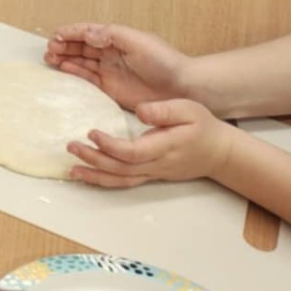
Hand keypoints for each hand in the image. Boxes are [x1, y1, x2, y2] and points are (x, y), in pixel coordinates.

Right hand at [45, 22, 193, 110]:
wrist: (183, 88)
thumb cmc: (164, 62)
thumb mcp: (138, 41)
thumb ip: (112, 35)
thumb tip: (88, 34)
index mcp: (118, 38)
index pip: (89, 32)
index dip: (72, 32)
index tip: (57, 35)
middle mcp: (111, 53)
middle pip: (81, 46)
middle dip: (64, 45)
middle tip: (50, 48)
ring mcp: (110, 70)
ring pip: (81, 61)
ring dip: (65, 58)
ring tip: (50, 59)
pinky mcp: (110, 88)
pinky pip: (88, 78)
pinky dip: (75, 73)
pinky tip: (64, 69)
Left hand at [66, 98, 238, 187]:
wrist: (220, 152)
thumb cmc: (204, 127)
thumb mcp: (189, 109)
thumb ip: (164, 110)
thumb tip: (140, 111)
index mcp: (164, 147)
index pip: (132, 152)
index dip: (109, 145)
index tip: (91, 132)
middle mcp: (156, 164)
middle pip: (120, 168)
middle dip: (93, 159)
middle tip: (70, 146)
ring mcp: (153, 172)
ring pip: (121, 180)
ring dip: (95, 176)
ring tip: (71, 170)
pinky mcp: (151, 174)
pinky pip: (125, 181)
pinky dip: (104, 181)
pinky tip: (88, 176)